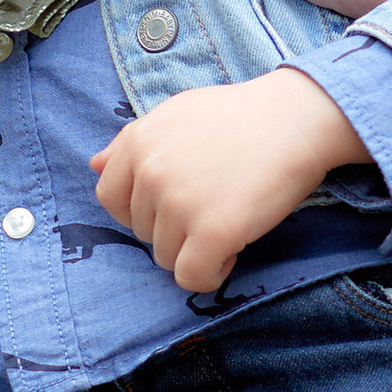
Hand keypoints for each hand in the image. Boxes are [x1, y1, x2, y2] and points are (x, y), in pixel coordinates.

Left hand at [92, 69, 364, 294]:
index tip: (174, 207)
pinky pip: (193, 278)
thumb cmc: (241, 115)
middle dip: (176, 230)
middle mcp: (150, 172)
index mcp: (138, 143)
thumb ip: (132, 141)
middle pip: (144, 234)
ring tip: (230, 220)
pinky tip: (233, 251)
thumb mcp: (177, 114)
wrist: (297, 118)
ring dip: (197, 250)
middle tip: (216, 205)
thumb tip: (93, 165)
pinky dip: (212, 273)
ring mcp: (179, 203)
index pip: (110, 199)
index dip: (141, 211)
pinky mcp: (213, 230)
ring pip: (168, 258)